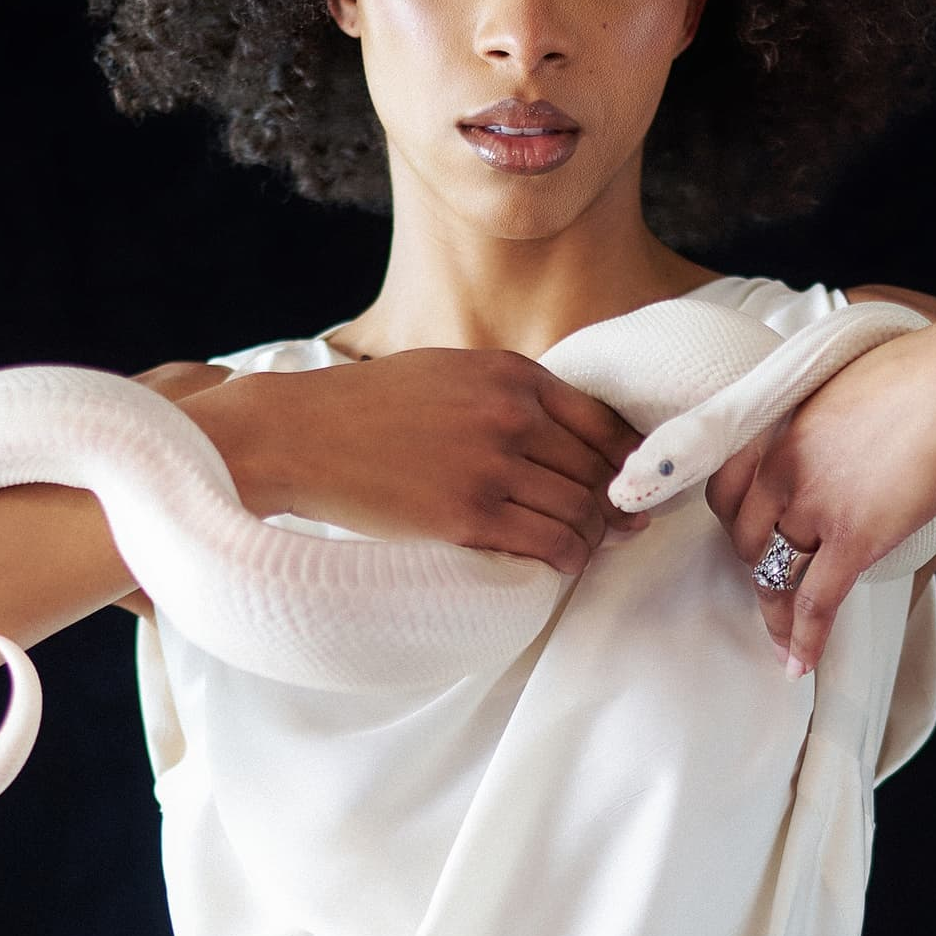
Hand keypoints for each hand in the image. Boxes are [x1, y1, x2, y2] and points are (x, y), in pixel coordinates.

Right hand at [136, 353, 651, 575]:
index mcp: (513, 374)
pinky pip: (549, 543)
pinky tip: (562, 564)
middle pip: (597, 471)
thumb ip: (511, 392)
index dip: (628, 460)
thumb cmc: (373, 407)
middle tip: (620, 527)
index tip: (631, 483)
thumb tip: (567, 433)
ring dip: (594, 537)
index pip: (603, 423)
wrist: (303, 434)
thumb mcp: (452, 371)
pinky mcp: (470, 514)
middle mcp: (512, 414)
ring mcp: (492, 465)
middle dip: (614, 504)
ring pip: (581, 511)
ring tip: (587, 549)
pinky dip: (567, 559)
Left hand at [706, 307, 935, 675]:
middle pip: (747, 538)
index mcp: (779, 429)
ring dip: (775, 615)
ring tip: (782, 642)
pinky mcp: (852, 538)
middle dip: (756, 570)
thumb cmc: (925, 373)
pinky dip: (805, 638)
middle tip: (772, 588)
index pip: (725, 489)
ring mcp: (814, 506)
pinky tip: (800, 662)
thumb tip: (844, 442)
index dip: (733, 522)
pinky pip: (815, 601)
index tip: (746, 538)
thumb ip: (831, 422)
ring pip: (774, 575)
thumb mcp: (851, 386)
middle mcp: (783, 470)